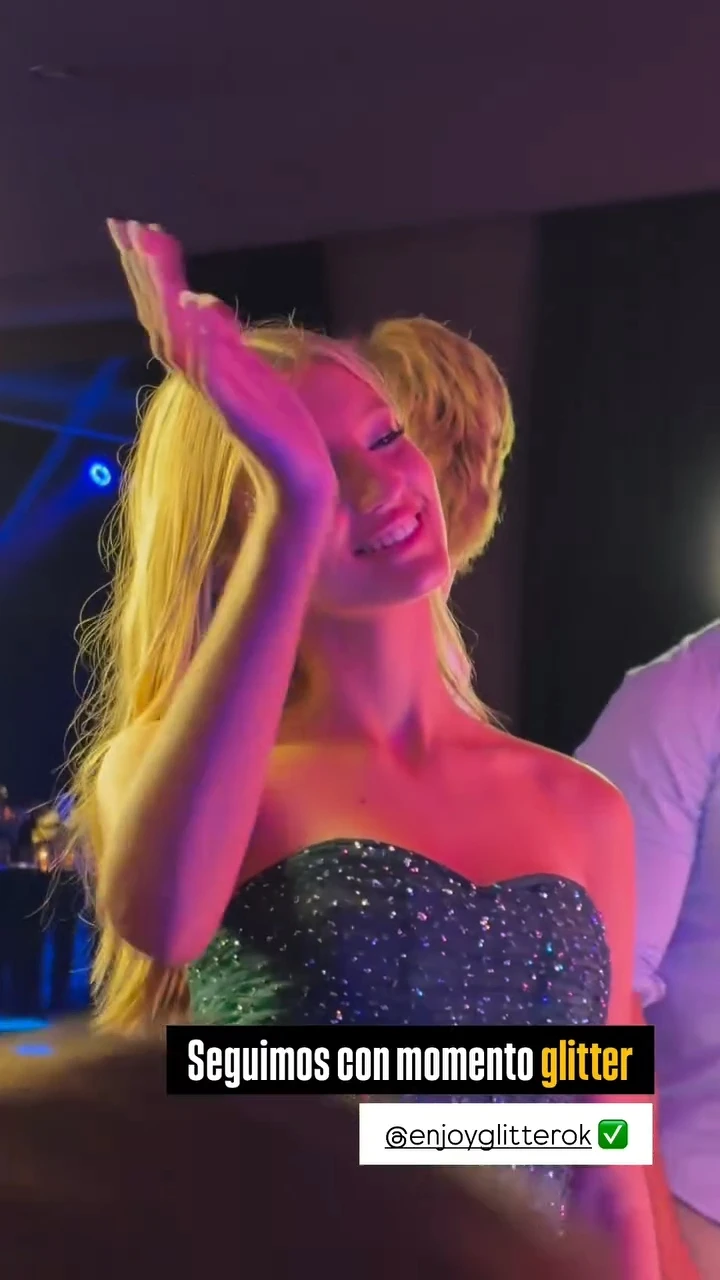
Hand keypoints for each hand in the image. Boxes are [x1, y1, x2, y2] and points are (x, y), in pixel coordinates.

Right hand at [107, 219, 337, 507]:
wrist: (295, 474)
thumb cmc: (274, 423)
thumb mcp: (248, 367)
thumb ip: (221, 335)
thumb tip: (200, 298)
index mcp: (199, 362)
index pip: (164, 309)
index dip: (148, 269)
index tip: (134, 225)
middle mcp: (198, 374)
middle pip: (159, 316)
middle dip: (143, 270)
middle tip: (125, 224)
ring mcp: (214, 390)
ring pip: (176, 336)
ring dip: (162, 293)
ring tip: (151, 251)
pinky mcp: (234, 406)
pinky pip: (210, 366)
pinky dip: (199, 335)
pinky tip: (192, 304)